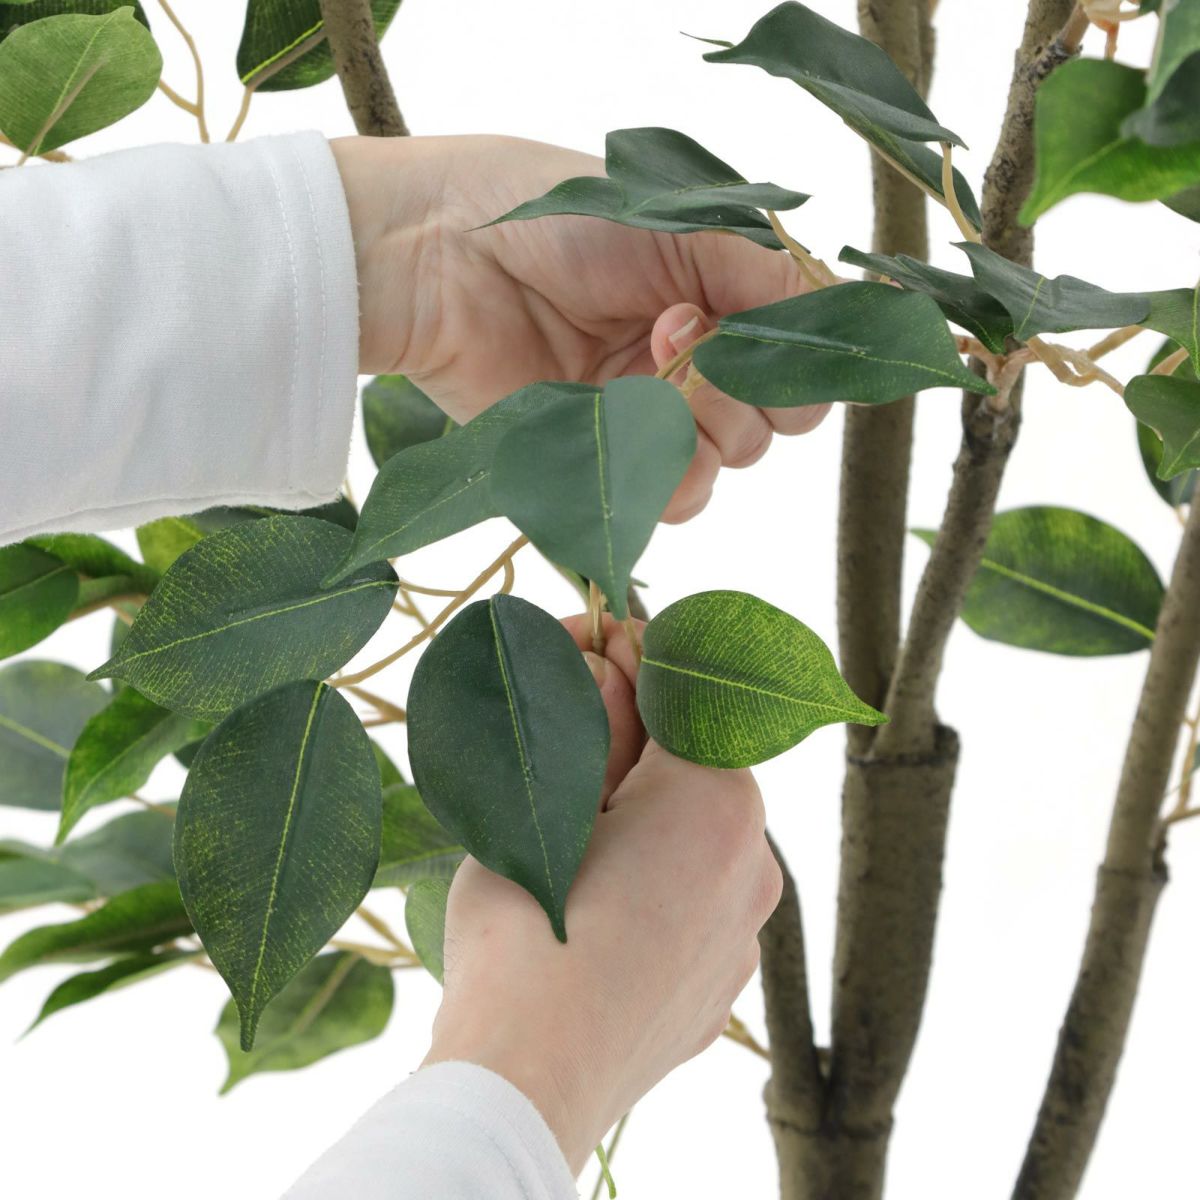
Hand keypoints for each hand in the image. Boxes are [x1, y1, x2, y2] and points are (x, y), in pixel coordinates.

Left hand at [331, 134, 828, 521]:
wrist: (444, 262)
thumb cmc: (556, 221)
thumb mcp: (679, 228)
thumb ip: (765, 278)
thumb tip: (843, 316)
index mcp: (714, 305)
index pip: (797, 362)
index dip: (791, 358)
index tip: (742, 323)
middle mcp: (689, 367)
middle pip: (771, 422)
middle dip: (738, 385)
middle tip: (671, 330)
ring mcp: (646, 419)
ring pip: (726, 464)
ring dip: (702, 424)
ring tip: (644, 365)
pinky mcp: (601, 464)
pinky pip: (669, 499)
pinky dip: (665, 469)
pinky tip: (625, 416)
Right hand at [422, 616, 782, 1173]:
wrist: (527, 1080)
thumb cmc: (527, 928)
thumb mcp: (541, 802)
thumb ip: (590, 723)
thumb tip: (609, 661)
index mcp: (718, 802)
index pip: (681, 695)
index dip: (632, 657)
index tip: (595, 634)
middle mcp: (754, 866)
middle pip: (694, 770)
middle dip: (636, 743)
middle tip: (571, 729)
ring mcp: (743, 937)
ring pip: (696, 843)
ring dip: (646, 817)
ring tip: (576, 826)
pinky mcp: (719, 991)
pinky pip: (693, 907)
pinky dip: (656, 884)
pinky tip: (599, 899)